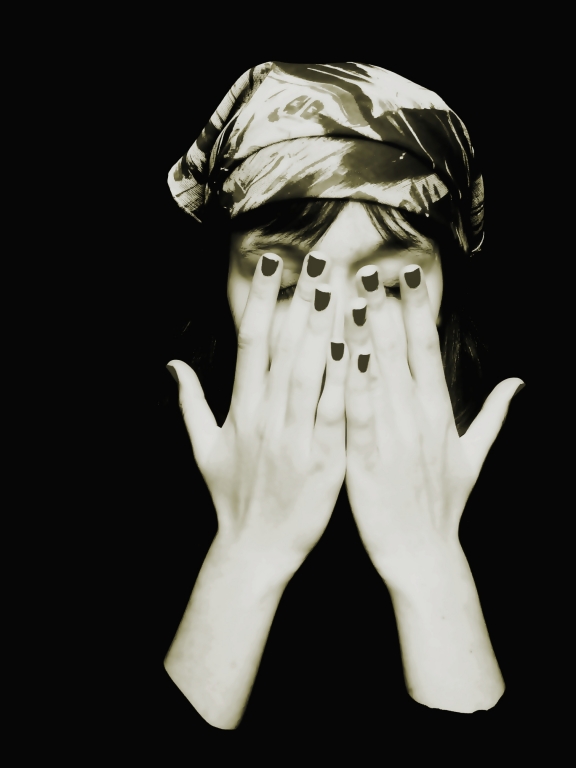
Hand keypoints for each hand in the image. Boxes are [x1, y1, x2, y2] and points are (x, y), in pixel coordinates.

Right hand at [167, 252, 346, 576]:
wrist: (254, 549)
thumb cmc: (231, 497)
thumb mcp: (204, 449)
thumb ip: (190, 403)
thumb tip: (173, 364)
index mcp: (241, 411)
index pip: (251, 344)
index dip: (261, 302)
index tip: (272, 266)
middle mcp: (266, 418)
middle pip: (284, 350)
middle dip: (301, 303)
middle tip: (317, 260)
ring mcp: (295, 438)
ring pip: (311, 374)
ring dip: (324, 329)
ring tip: (339, 288)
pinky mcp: (323, 461)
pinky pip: (335, 414)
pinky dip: (345, 381)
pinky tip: (357, 349)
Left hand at [343, 263, 522, 586]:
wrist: (423, 553)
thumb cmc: (444, 504)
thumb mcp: (474, 456)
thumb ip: (493, 416)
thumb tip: (517, 383)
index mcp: (439, 412)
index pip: (428, 349)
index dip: (418, 310)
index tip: (408, 274)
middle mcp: (418, 416)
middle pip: (400, 351)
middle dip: (386, 306)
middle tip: (370, 263)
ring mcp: (393, 435)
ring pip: (378, 373)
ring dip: (364, 330)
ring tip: (350, 290)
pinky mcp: (367, 458)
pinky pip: (357, 412)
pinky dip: (352, 381)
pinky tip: (343, 351)